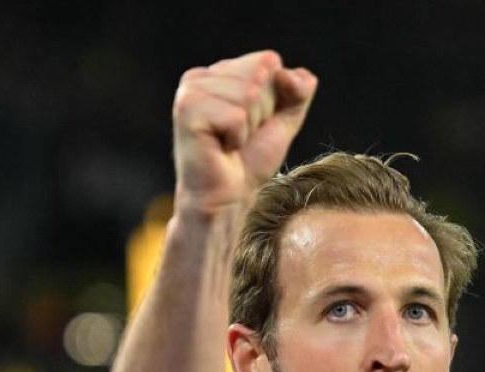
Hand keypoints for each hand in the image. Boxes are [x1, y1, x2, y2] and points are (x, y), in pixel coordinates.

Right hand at [171, 51, 317, 213]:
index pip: (269, 61)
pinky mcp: (187, 110)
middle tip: (240, 137)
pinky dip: (237, 138)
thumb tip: (288, 73)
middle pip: (260, 75)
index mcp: (219, 72)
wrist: (229, 198)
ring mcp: (190, 91)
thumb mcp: (284, 119)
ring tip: (229, 143)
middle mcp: (200, 76)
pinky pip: (236, 115)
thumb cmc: (250, 161)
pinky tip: (220, 148)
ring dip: (249, 127)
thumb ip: (298, 90)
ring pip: (249, 94)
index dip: (274, 99)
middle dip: (262, 112)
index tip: (253, 124)